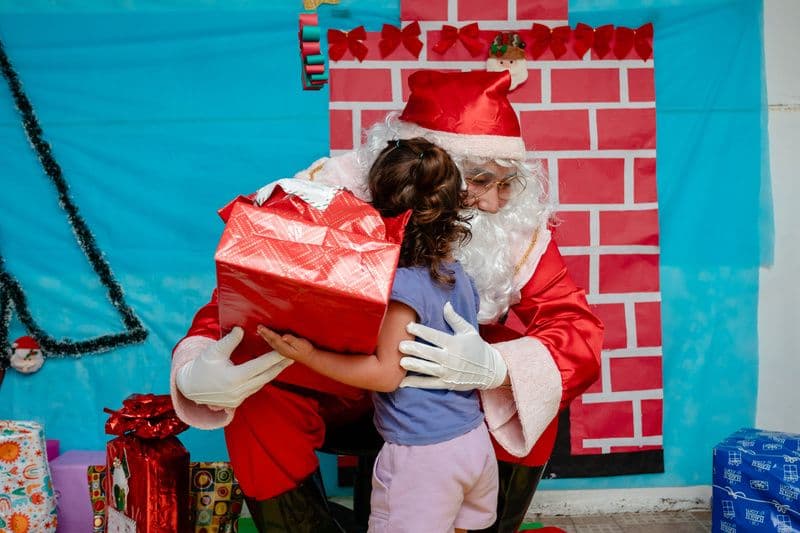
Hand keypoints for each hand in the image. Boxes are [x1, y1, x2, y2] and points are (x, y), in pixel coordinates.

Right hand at [176, 327, 292, 408]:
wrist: (190, 387)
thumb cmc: (201, 366)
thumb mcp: (213, 351)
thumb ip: (229, 341)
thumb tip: (241, 329)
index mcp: (233, 378)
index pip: (260, 366)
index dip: (274, 357)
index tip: (285, 350)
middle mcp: (238, 390)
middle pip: (266, 376)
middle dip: (280, 366)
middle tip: (293, 355)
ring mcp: (238, 398)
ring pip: (262, 383)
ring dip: (274, 373)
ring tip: (285, 362)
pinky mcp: (237, 402)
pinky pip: (255, 389)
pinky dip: (263, 379)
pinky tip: (271, 372)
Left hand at [257, 325, 314, 361]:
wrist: (310, 358)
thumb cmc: (307, 350)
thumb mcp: (301, 343)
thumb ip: (292, 339)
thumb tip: (284, 336)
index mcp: (284, 347)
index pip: (274, 338)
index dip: (267, 332)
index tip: (261, 327)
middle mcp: (281, 350)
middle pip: (270, 340)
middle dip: (264, 334)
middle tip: (258, 327)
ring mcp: (282, 351)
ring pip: (271, 343)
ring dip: (265, 337)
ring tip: (260, 331)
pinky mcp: (284, 351)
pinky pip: (273, 344)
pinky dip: (269, 340)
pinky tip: (268, 338)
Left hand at [398, 302, 507, 390]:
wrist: (489, 370)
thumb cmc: (476, 347)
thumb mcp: (468, 330)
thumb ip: (455, 318)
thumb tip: (445, 304)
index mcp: (455, 343)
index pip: (435, 336)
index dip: (421, 331)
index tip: (409, 326)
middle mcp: (451, 358)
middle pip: (429, 353)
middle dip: (414, 349)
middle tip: (400, 345)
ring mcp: (448, 373)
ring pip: (427, 369)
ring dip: (414, 365)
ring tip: (401, 361)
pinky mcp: (446, 384)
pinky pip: (429, 384)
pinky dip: (416, 383)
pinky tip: (403, 382)